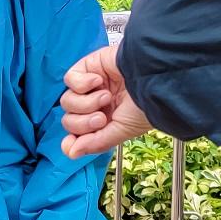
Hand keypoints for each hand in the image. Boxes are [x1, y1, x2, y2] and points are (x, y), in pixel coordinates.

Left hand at [59, 43, 151, 158]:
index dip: (71, 139)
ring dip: (86, 103)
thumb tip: (72, 153)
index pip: (76, 134)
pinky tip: (99, 80)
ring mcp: (91, 86)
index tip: (72, 143)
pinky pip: (69, 78)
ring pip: (67, 101)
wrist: (153, 77)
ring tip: (106, 97)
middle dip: (83, 122)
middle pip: (69, 120)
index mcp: (105, 121)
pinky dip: (82, 83)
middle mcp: (96, 104)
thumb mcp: (122, 130)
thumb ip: (95, 143)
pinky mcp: (88, 67)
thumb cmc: (146, 103)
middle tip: (101, 117)